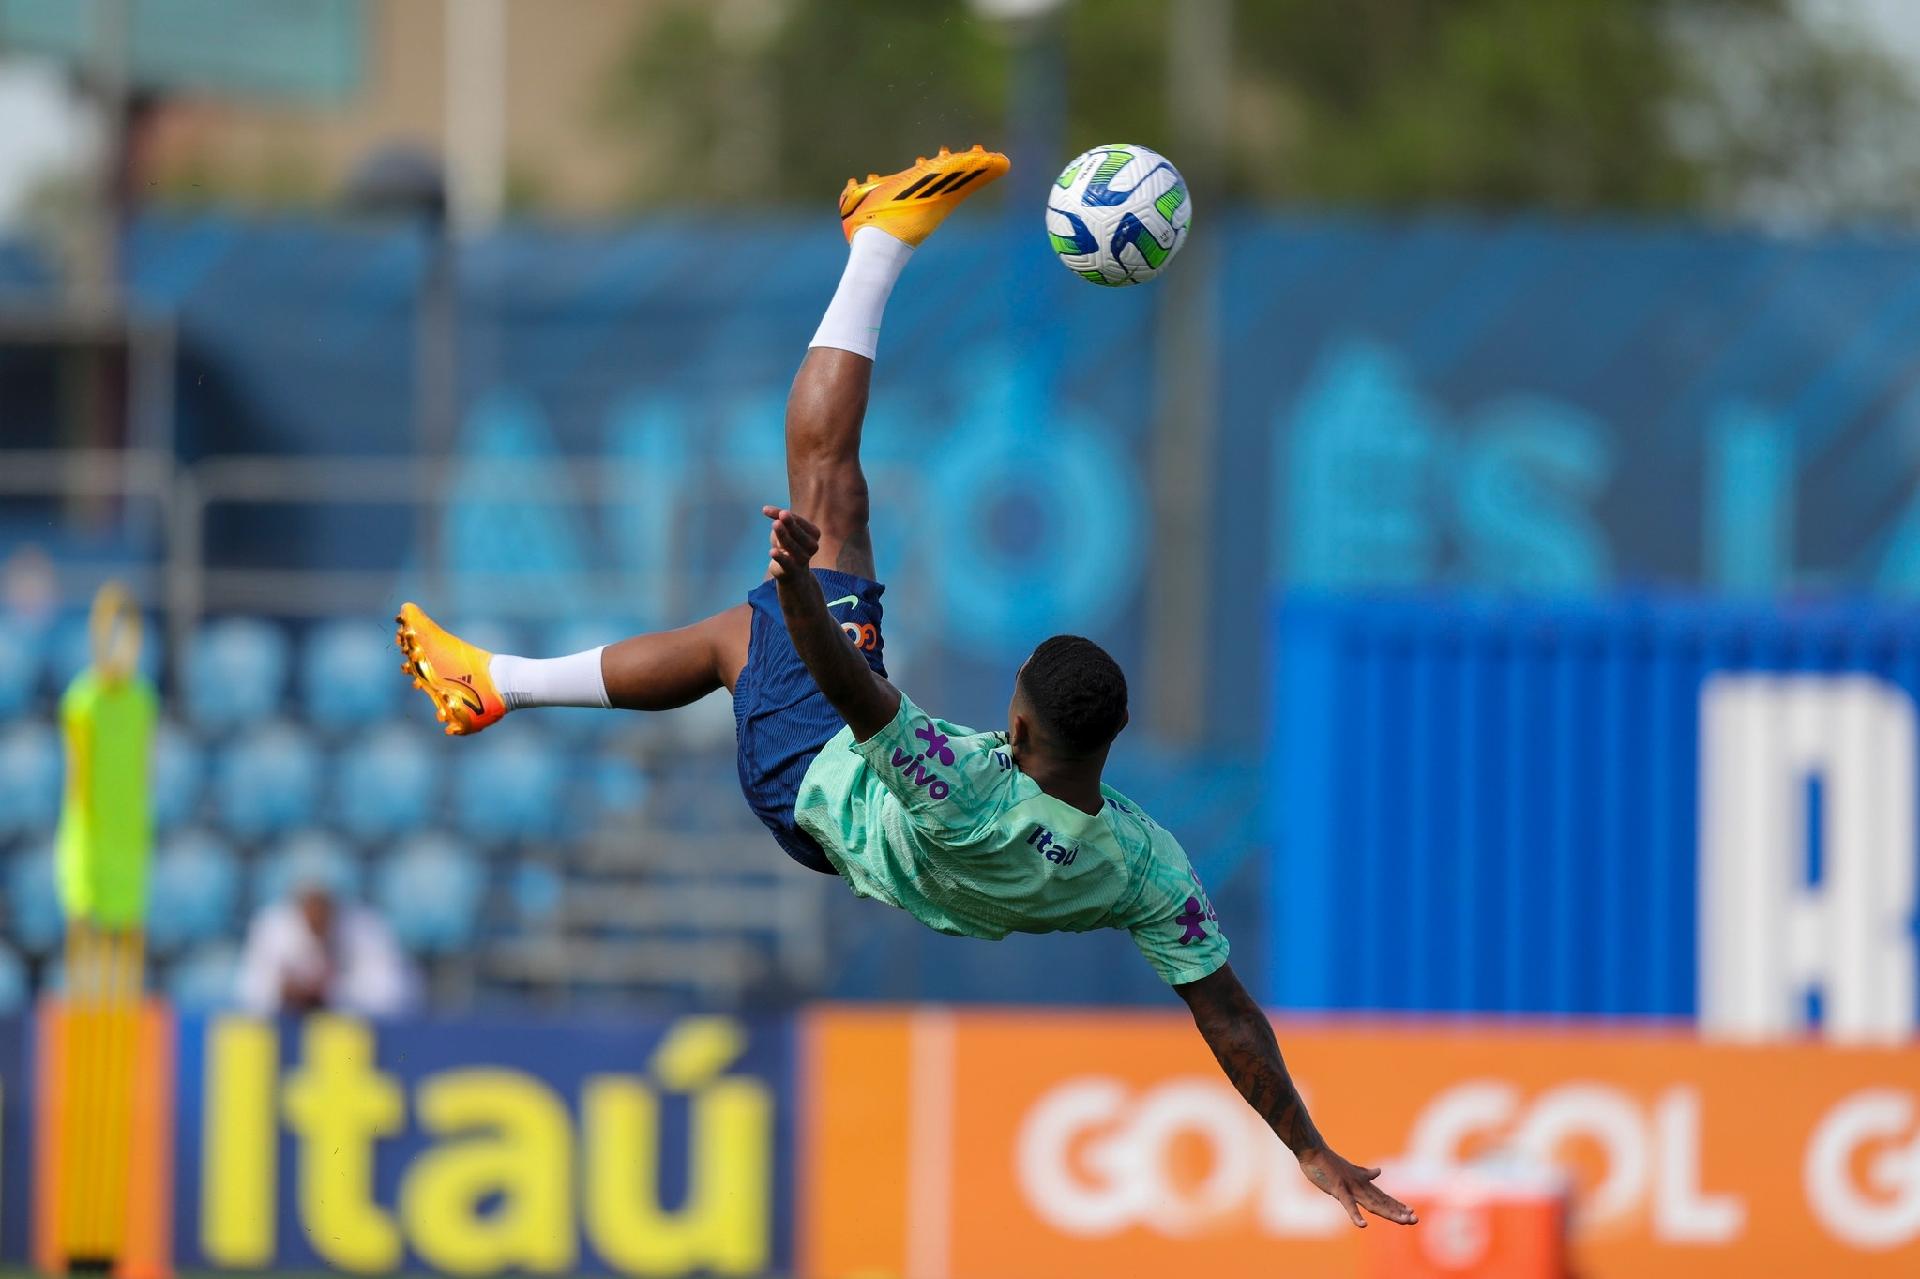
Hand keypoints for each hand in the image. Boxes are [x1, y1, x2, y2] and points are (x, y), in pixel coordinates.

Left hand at [762, 505, 819, 579]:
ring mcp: (804, 559)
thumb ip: (778, 519)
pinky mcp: (793, 571)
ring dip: (784, 535)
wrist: (793, 572)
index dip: (782, 514)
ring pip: (792, 546)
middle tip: (782, 514)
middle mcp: (812, 546)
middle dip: (790, 523)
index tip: (764, 510)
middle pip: (798, 533)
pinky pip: (787, 563)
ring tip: (775, 524)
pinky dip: (780, 557)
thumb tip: (768, 511)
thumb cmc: (788, 545)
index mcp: (814, 533)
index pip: (798, 521)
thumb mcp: (784, 529)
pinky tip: (772, 551)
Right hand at [1297, 1146, 1417, 1227]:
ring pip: (1373, 1204)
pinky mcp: (1338, 1189)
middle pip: (1382, 1202)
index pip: (1383, 1196)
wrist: (1313, 1151)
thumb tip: (1379, 1171)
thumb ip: (1364, 1173)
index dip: (1397, 1205)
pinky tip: (1363, 1225)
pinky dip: (1355, 1215)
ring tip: (1403, 1221)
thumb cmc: (1329, 1162)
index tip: (1412, 1212)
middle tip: (1415, 1219)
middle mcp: (1360, 1186)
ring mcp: (1350, 1188)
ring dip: (1388, 1213)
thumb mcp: (1350, 1170)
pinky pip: (1348, 1204)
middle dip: (1398, 1211)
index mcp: (1362, 1183)